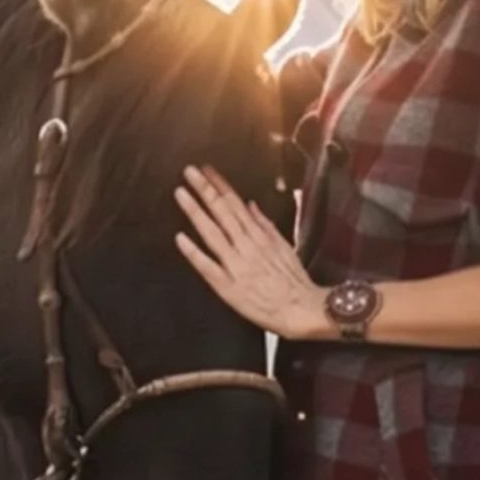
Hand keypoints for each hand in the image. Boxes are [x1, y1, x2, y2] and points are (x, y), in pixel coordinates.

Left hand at [174, 165, 326, 338]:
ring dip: (196, 212)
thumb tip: (250, 205)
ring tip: (181, 194)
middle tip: (189, 172)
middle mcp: (246, 246)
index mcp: (260, 236)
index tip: (207, 170)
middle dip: (205, 190)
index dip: (220, 185)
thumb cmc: (294, 281)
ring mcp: (236, 265)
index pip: (236, 204)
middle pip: (223, 212)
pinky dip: (193, 252)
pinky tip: (180, 238)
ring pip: (212, 233)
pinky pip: (207, 266)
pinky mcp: (227, 286)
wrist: (300, 309)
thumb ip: (265, 225)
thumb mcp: (285, 246)